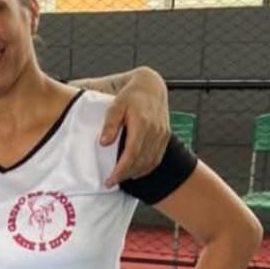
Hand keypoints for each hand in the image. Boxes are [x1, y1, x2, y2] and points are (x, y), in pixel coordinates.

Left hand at [100, 70, 169, 185]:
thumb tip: (104, 143)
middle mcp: (155, 130)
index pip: (131, 154)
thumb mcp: (115, 106)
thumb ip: (109, 124)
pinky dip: (146, 168)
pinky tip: (135, 172)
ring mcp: (162, 134)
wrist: (151, 86)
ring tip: (121, 178)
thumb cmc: (131, 95)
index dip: (120, 170)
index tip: (109, 180)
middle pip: (140, 161)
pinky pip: (157, 158)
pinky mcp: (166, 136)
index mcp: (142, 123)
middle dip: (125, 175)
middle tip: (111, 182)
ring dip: (135, 173)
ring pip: (150, 162)